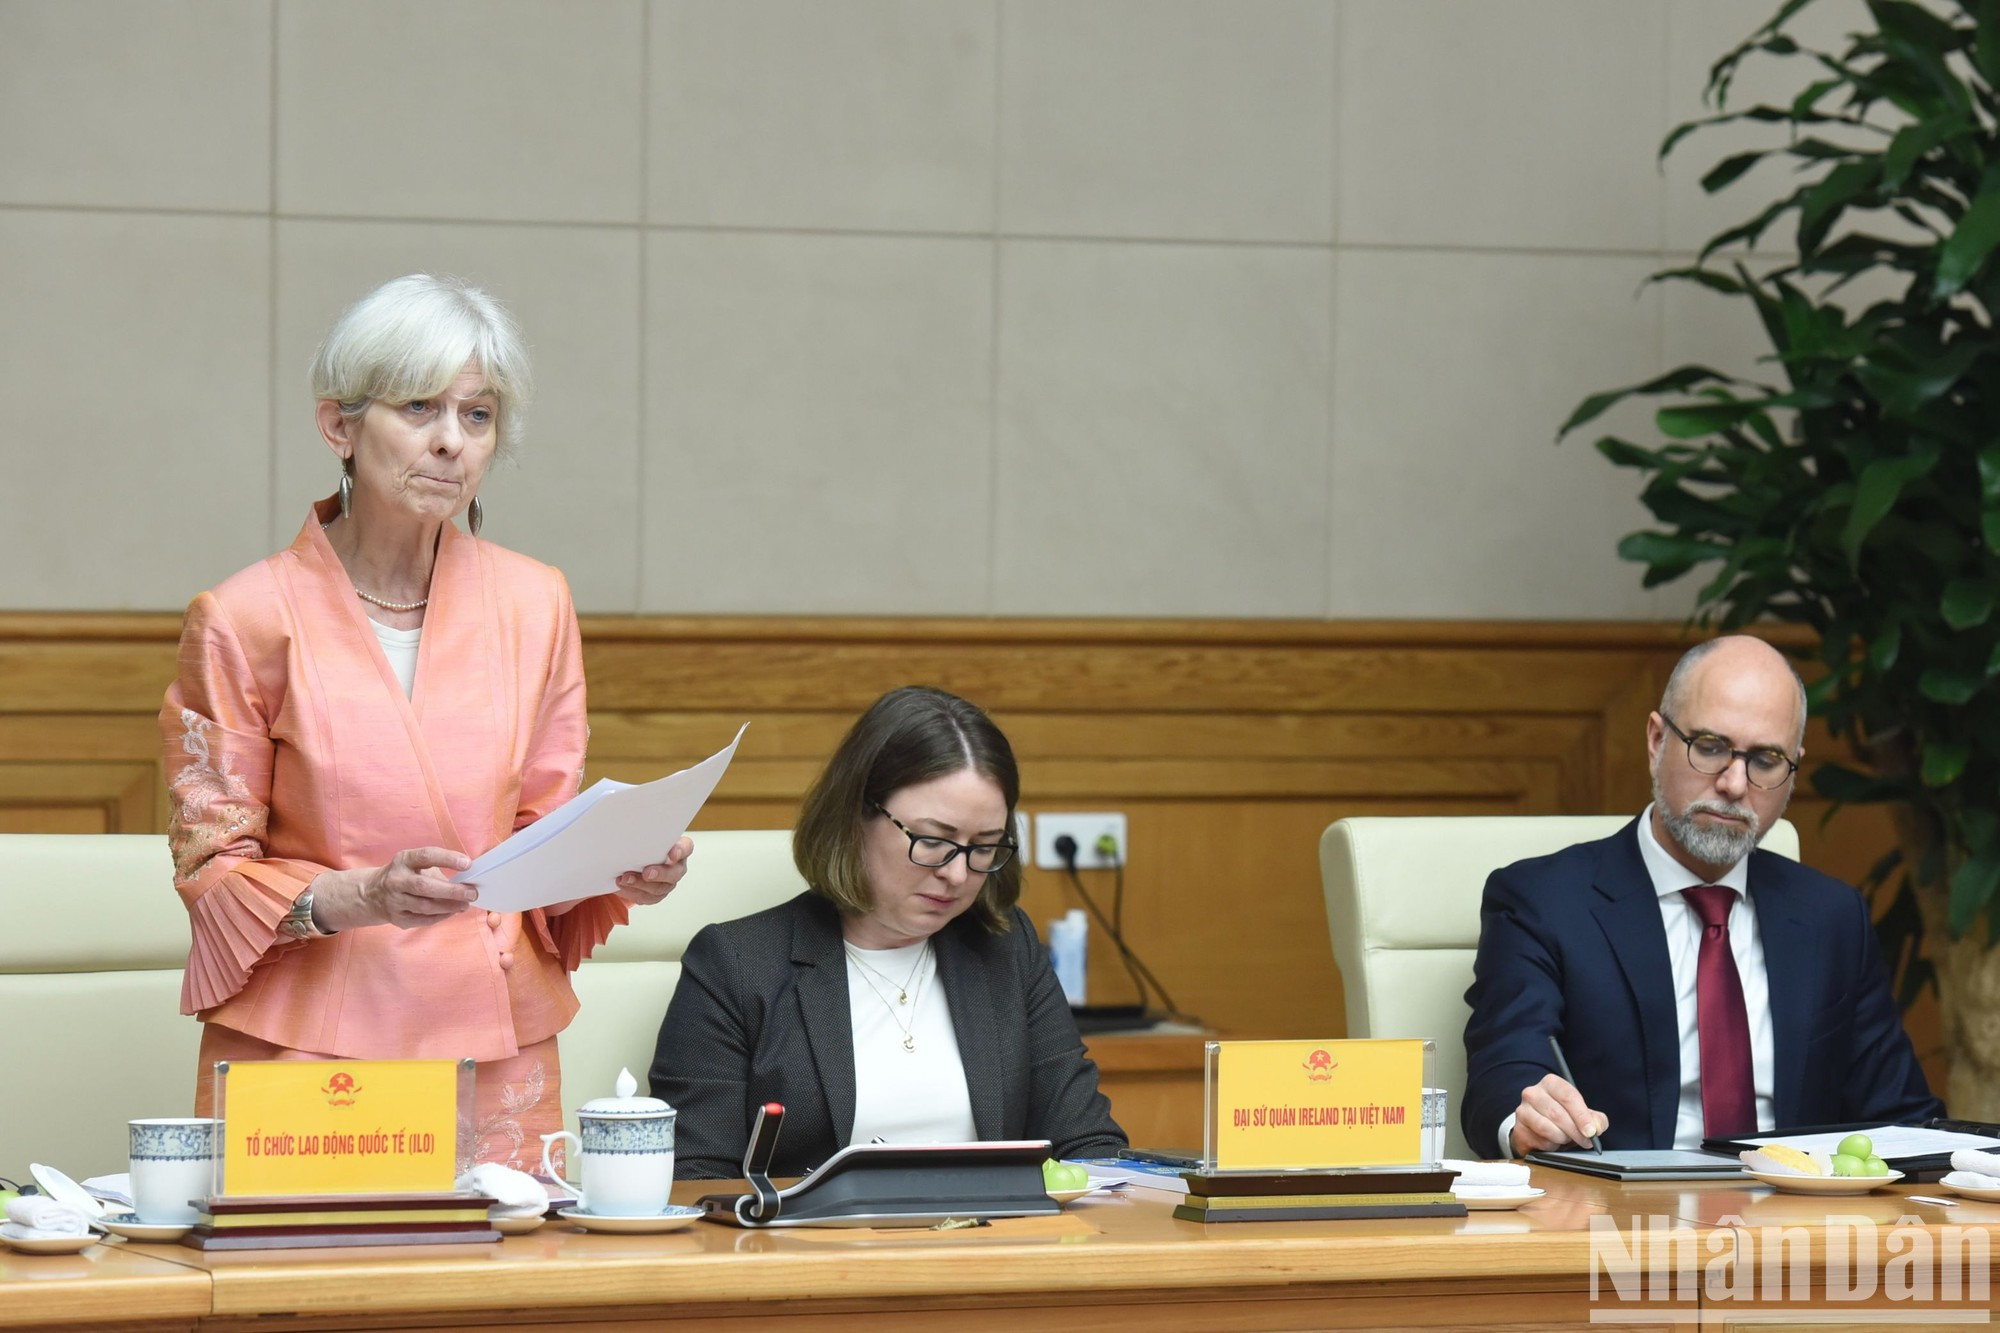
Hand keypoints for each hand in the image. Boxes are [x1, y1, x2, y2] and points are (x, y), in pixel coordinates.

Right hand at [312, 847, 475, 931]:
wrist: (371, 894)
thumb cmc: (404, 875)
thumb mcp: (414, 864)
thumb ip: (437, 869)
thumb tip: (465, 880)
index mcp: (403, 861)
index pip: (426, 856)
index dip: (448, 859)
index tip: (468, 863)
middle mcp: (396, 880)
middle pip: (425, 886)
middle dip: (452, 891)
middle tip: (471, 893)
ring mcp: (394, 901)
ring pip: (425, 906)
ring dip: (449, 907)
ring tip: (465, 904)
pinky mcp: (396, 918)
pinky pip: (423, 919)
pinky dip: (440, 916)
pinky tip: (451, 912)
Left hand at [615, 835, 692, 906]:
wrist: (635, 860)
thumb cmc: (644, 844)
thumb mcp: (646, 834)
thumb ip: (644, 831)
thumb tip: (628, 818)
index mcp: (679, 849)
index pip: (686, 847)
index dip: (680, 851)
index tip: (671, 854)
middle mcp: (676, 867)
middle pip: (674, 873)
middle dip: (659, 874)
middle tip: (646, 873)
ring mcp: (667, 882)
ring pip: (658, 888)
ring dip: (640, 884)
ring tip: (625, 878)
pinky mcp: (656, 894)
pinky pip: (646, 897)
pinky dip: (632, 892)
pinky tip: (621, 885)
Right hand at [1509, 1073, 1608, 1154]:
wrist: (1538, 1127)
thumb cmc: (1563, 1117)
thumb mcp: (1582, 1115)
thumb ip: (1595, 1119)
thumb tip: (1597, 1127)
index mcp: (1551, 1083)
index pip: (1568, 1096)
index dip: (1581, 1115)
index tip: (1591, 1132)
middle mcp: (1533, 1093)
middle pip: (1558, 1113)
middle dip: (1575, 1131)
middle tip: (1586, 1141)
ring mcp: (1523, 1110)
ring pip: (1547, 1127)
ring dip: (1562, 1138)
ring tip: (1567, 1139)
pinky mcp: (1519, 1128)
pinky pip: (1539, 1140)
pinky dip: (1551, 1145)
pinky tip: (1554, 1142)